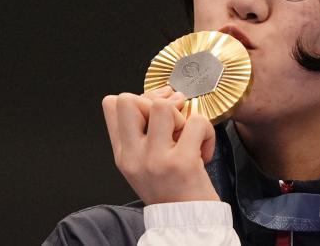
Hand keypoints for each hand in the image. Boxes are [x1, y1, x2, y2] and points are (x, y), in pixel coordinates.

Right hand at [102, 85, 218, 203]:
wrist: (187, 223)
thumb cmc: (171, 190)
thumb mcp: (144, 164)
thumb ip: (143, 133)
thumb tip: (163, 95)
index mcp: (123, 154)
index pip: (112, 104)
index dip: (138, 98)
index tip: (156, 111)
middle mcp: (134, 156)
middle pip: (130, 99)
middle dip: (156, 102)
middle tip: (173, 121)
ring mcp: (156, 159)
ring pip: (162, 106)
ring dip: (182, 115)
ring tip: (187, 134)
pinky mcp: (182, 163)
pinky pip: (196, 122)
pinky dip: (207, 131)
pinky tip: (204, 149)